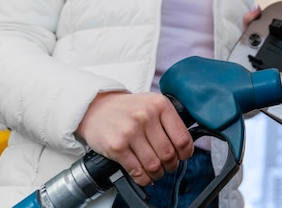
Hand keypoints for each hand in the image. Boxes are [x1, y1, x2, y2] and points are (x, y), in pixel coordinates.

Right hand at [76, 92, 193, 185]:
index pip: (182, 138)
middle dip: (171, 165)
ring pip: (154, 164)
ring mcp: (131, 131)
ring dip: (157, 173)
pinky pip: (137, 170)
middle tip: (169, 166)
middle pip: (169, 154)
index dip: (186, 153)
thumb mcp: (152, 103)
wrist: (96, 108)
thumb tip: (185, 145)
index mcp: (160, 105)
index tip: (183, 156)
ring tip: (156, 171)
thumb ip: (169, 120)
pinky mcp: (117, 146)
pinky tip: (144, 176)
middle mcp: (146, 116)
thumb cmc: (127, 108)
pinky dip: (144, 178)